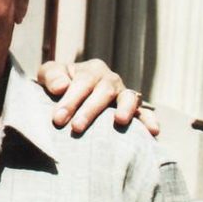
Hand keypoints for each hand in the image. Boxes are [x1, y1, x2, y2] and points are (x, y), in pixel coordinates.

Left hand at [38, 59, 159, 135]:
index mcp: (92, 70)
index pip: (82, 83)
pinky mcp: (132, 110)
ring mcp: (123, 94)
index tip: (57, 119)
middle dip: (90, 111)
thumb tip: (61, 87)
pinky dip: (149, 121)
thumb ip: (52, 76)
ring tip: (120, 121)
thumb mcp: (50, 74)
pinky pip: (143, 114)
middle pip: (103, 92)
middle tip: (76, 128)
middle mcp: (111, 80)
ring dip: (125, 109)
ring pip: (128, 98)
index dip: (70, 100)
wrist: (69, 91)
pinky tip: (153, 132)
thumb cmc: (58, 83)